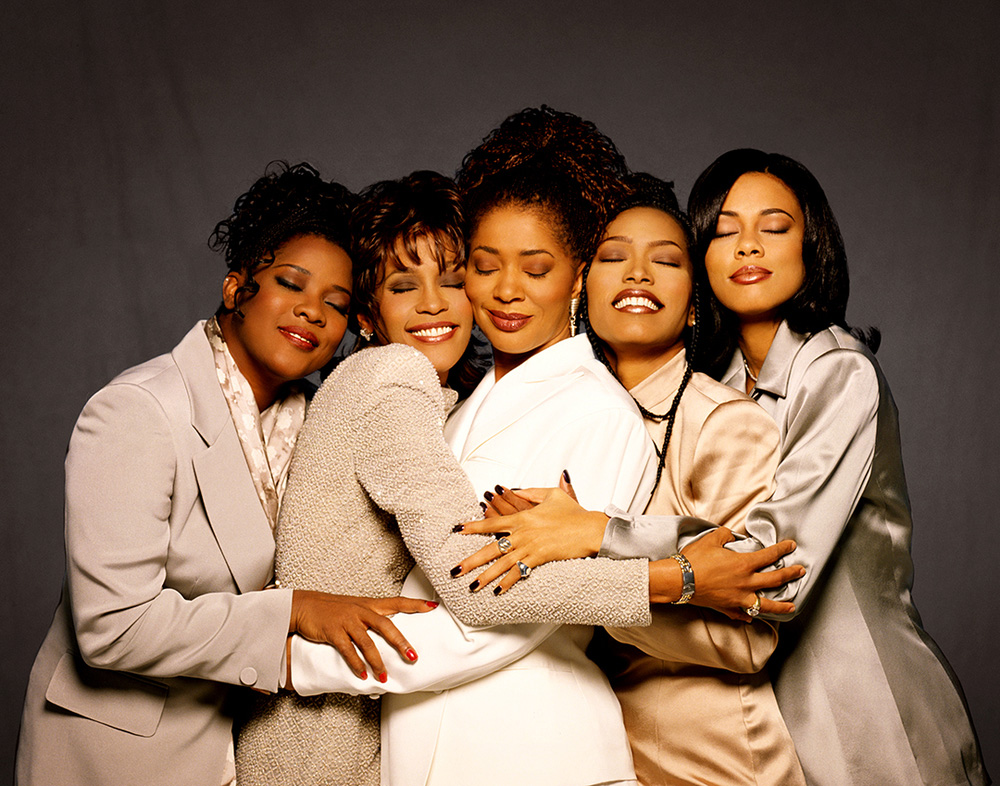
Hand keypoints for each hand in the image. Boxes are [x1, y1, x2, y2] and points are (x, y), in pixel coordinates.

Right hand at [289, 590, 436, 681]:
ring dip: (377, 661)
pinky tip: (362, 675)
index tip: (432, 607)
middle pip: (386, 625)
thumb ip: (373, 618)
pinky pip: (347, 650)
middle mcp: (361, 611)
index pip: (397, 602)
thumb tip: (390, 634)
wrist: (306, 604)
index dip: (415, 604)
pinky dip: (356, 664)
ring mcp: (347, 621)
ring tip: (384, 676)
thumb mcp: (356, 608)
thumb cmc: (334, 608)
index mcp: (369, 605)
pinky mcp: (333, 631)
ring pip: (367, 642)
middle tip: (412, 656)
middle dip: (400, 642)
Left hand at [451, 475, 607, 593]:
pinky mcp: (540, 558)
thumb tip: (513, 489)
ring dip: (486, 577)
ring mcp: (530, 547)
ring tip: (472, 586)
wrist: (590, 528)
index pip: (491, 523)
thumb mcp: (551, 494)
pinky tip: (497, 592)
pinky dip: (508, 583)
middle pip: (490, 548)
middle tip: (455, 570)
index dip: (473, 527)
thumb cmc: (573, 512)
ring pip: (502, 564)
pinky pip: (520, 573)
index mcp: (522, 517)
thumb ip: (529, 493)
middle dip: (471, 561)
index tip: (457, 530)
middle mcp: (522, 533)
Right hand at [679, 528, 804, 621]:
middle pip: (774, 580)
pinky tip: (751, 616)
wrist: (679, 580)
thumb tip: (731, 535)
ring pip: (765, 605)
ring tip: (792, 606)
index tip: (791, 546)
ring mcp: (738, 598)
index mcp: (743, 564)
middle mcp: (745, 583)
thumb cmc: (694, 559)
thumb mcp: (711, 539)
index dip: (782, 549)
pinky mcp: (727, 608)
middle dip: (790, 574)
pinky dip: (748, 615)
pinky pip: (742, 614)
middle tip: (800, 571)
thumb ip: (725, 535)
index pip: (769, 555)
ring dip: (781, 605)